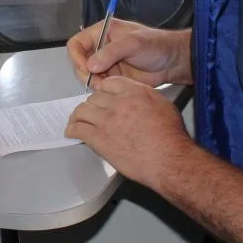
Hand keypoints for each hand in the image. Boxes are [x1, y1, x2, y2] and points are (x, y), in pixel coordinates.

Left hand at [65, 76, 194, 190]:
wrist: (168, 159)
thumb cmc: (170, 137)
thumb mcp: (163, 105)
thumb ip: (145, 96)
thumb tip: (135, 97)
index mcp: (134, 92)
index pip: (109, 83)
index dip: (103, 90)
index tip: (101, 96)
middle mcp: (118, 103)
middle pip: (94, 97)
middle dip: (92, 104)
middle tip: (91, 112)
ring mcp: (106, 121)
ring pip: (82, 111)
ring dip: (79, 115)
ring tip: (77, 120)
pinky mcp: (99, 139)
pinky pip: (78, 129)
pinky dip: (72, 129)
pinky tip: (71, 131)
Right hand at [67, 20, 191, 87]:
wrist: (172, 62)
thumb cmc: (157, 45)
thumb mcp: (134, 43)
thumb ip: (111, 52)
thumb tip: (91, 65)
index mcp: (102, 32)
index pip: (77, 43)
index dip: (77, 57)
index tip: (86, 68)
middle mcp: (101, 47)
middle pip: (79, 61)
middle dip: (85, 73)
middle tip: (97, 81)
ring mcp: (106, 62)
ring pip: (87, 75)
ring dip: (94, 82)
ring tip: (107, 85)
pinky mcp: (112, 76)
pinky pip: (98, 84)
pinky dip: (101, 88)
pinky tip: (112, 88)